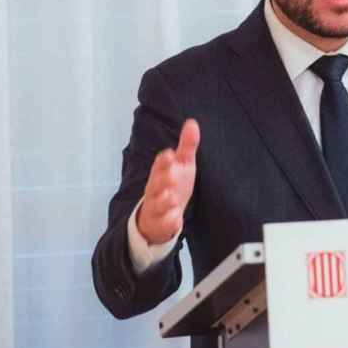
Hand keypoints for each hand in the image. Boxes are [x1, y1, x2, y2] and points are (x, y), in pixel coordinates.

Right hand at [136, 119, 199, 244]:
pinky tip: (175, 219)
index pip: (160, 165)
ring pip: (157, 204)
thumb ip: (187, 146)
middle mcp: (156, 190)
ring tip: (170, 198)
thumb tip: (192, 123)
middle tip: (170, 176)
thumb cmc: (173, 185)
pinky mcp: (161, 224)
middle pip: (155, 184)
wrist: (162, 215)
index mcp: (161, 174)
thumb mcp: (182, 165)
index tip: (169, 154)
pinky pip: (164, 224)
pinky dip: (169, 222)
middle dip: (162, 179)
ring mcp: (157, 207)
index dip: (163, 161)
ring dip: (163, 201)